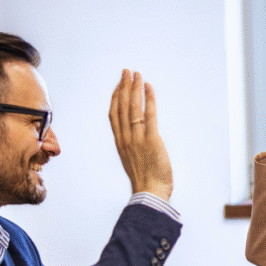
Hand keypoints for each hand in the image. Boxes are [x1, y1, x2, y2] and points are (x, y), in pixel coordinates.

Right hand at [108, 69, 172, 200]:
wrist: (150, 194)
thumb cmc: (145, 181)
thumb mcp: (133, 161)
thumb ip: (133, 148)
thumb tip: (138, 139)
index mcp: (120, 143)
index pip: (114, 115)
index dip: (116, 97)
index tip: (119, 85)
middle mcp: (125, 138)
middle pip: (121, 107)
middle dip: (123, 87)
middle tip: (126, 71)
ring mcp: (137, 138)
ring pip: (132, 107)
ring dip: (134, 88)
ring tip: (136, 74)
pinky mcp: (151, 140)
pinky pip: (148, 115)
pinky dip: (148, 99)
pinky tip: (148, 87)